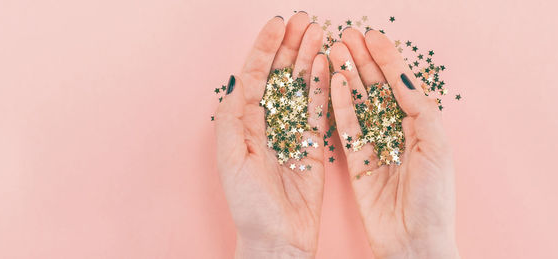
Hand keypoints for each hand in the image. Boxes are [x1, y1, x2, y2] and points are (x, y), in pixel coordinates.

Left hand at [214, 13, 327, 257]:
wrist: (278, 238)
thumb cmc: (250, 205)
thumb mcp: (232, 160)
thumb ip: (233, 119)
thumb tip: (237, 81)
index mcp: (242, 123)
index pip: (253, 75)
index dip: (264, 48)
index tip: (279, 25)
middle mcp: (265, 123)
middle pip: (277, 74)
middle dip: (289, 45)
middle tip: (305, 20)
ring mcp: (290, 131)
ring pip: (299, 86)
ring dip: (307, 58)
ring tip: (319, 31)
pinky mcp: (312, 144)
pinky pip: (317, 108)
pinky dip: (321, 85)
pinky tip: (325, 63)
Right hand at [328, 28, 458, 257]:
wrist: (414, 243)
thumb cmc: (434, 198)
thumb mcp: (436, 146)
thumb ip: (420, 109)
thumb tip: (403, 76)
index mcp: (423, 127)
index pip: (402, 84)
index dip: (387, 59)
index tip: (371, 36)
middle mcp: (398, 133)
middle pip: (378, 89)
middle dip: (363, 61)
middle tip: (346, 36)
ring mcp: (376, 147)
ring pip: (359, 104)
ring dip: (348, 76)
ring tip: (335, 50)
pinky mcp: (356, 163)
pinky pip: (346, 128)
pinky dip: (339, 104)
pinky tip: (333, 82)